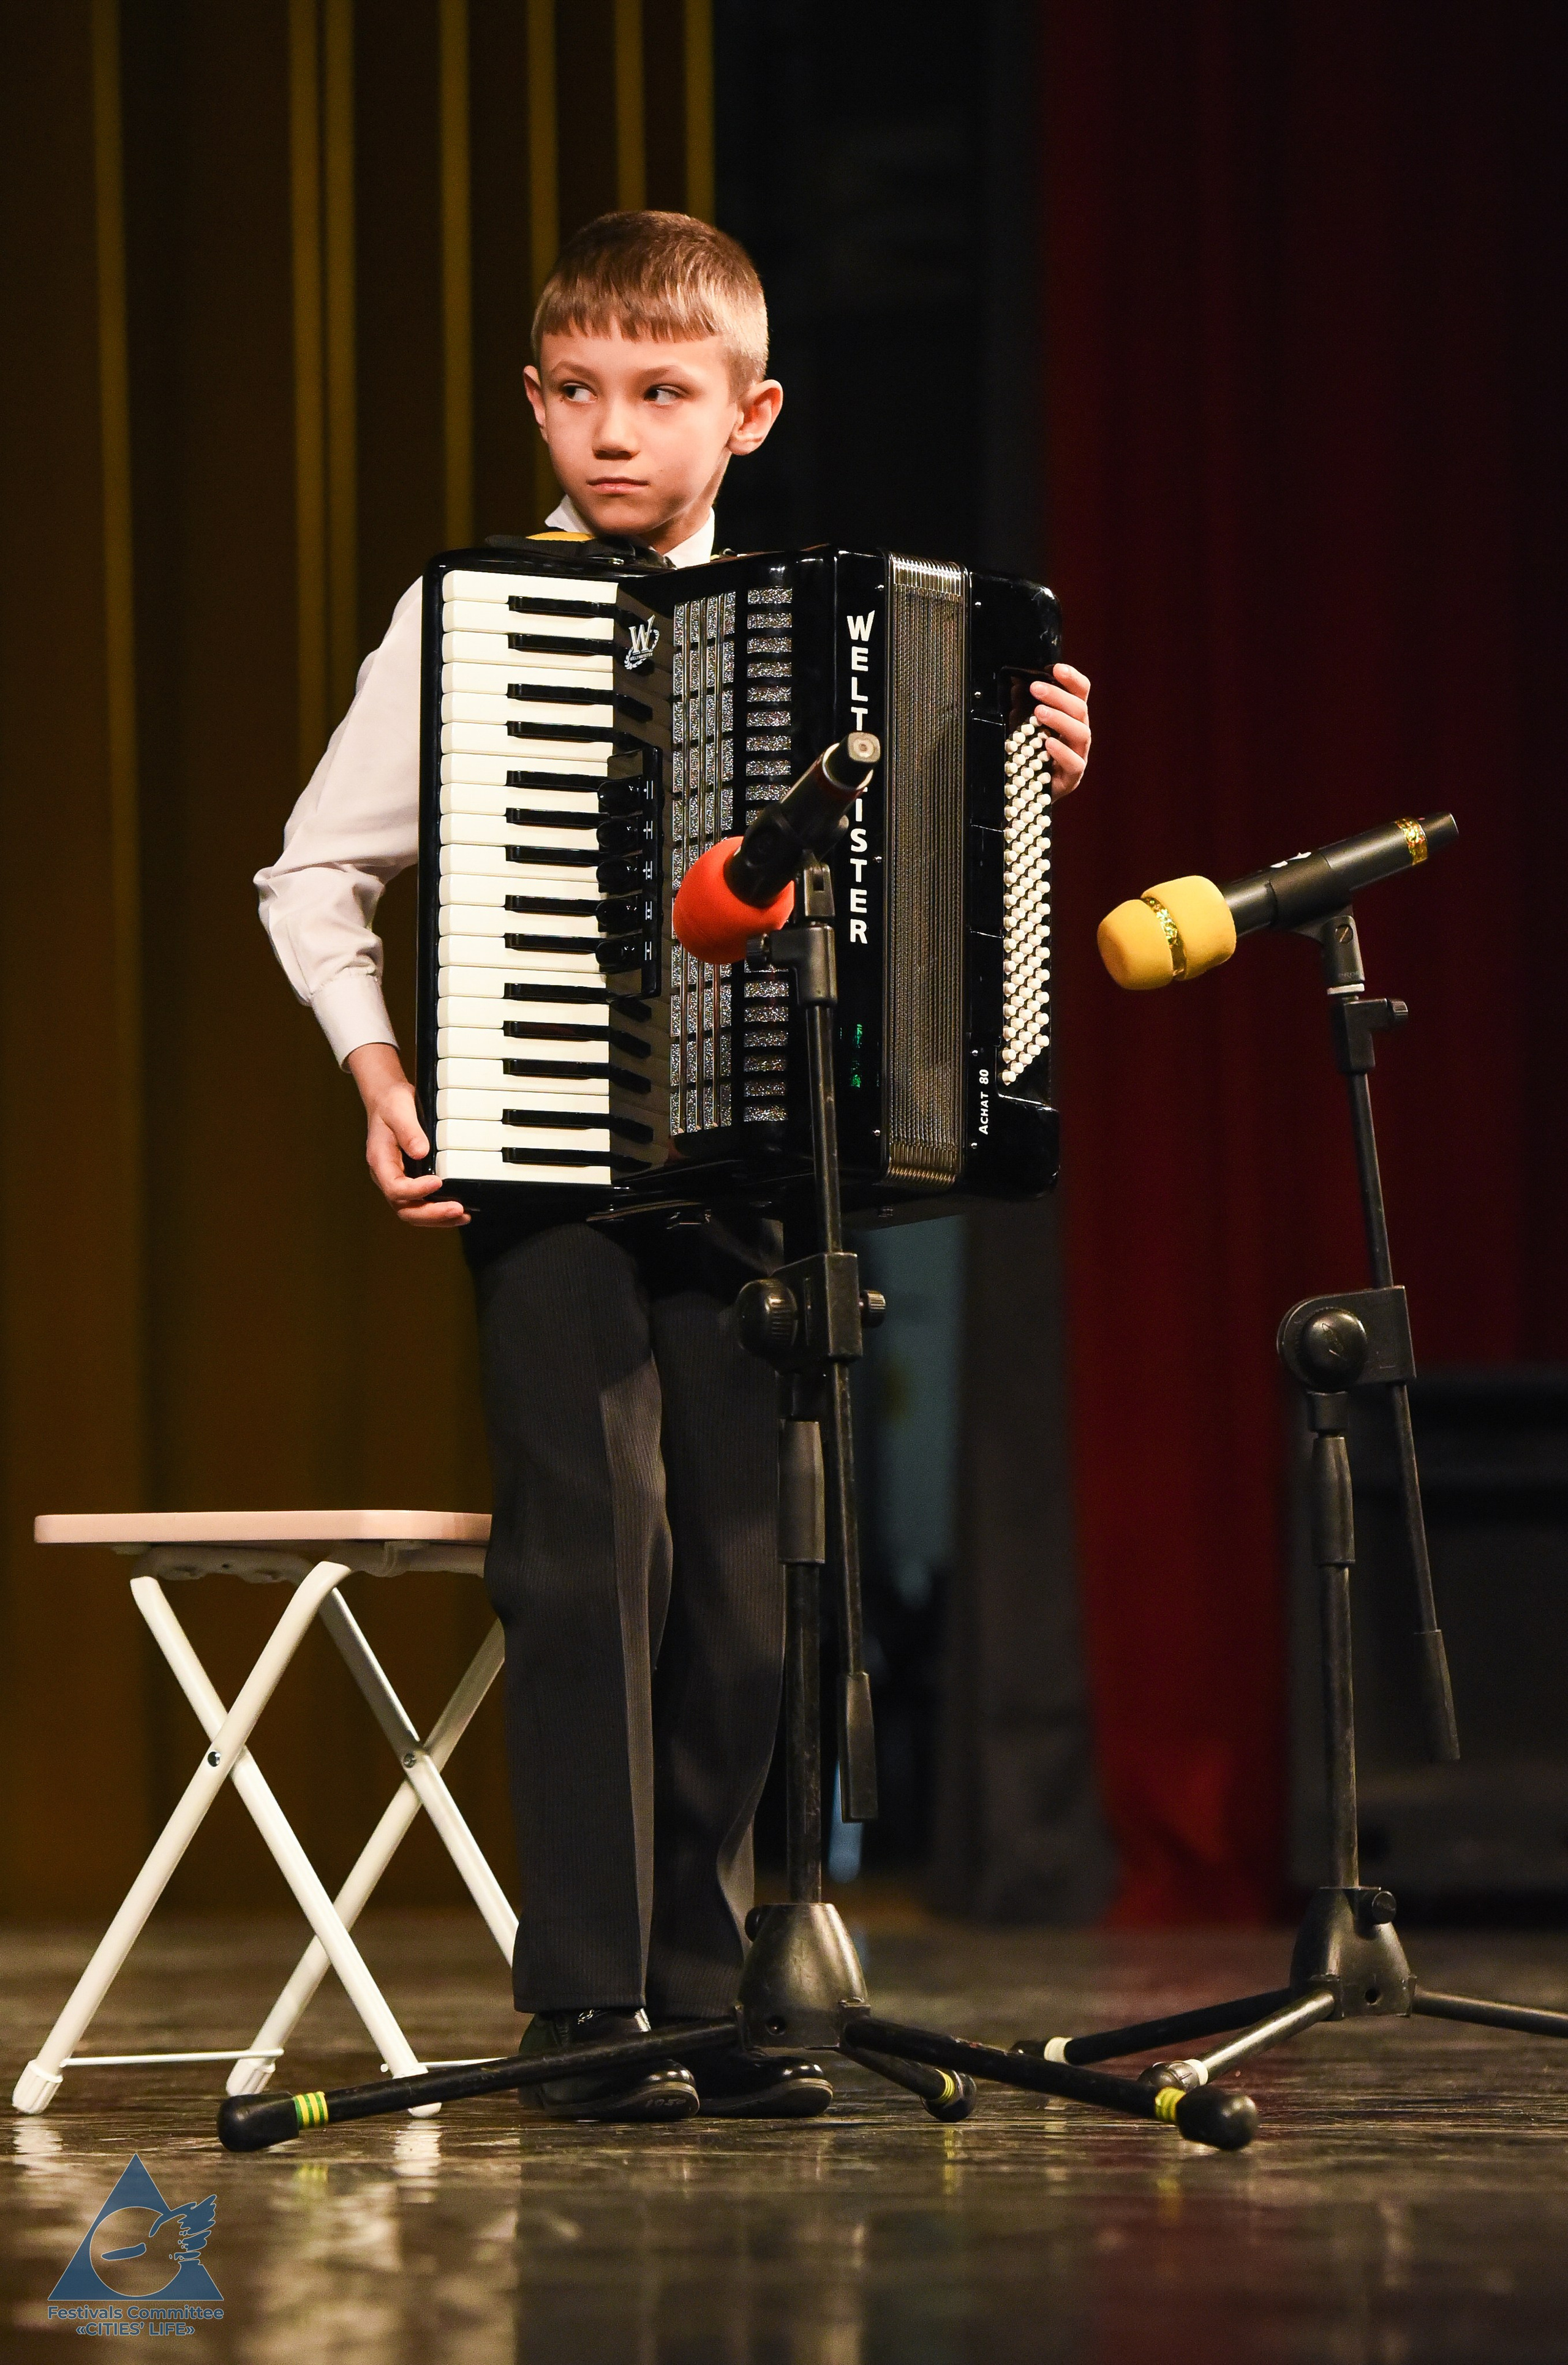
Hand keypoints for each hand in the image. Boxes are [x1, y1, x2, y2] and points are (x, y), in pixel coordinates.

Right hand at [345, 1042, 468, 1226]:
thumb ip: (409, 1131)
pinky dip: (438, 1212)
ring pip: (413, 1212)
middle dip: (431, 1213)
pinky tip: (458, 1212)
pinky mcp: (410, 1181)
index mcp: (380, 1161)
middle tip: (457, 1209)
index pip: (394, 1187)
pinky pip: (421, 1204)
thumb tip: (421, 1152)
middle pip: (404, 1208)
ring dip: (437, 1218)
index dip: (416, 1190)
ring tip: (462, 1216)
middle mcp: (386, 1176)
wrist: (388, 1100)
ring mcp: (397, 1181)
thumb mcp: (398, 1110)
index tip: (438, 1182)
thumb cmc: (391, 1104)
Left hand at [1028, 661, 1091, 795]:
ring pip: (1080, 732)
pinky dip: (1062, 751)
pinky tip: (1048, 743)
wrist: (1026, 790)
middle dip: (1058, 695)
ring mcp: (1078, 755)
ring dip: (1060, 719)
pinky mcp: (1072, 776)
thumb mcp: (1022, 724)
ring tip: (1039, 713)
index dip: (1071, 678)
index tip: (1055, 667)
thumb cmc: (1029, 753)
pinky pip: (1074, 762)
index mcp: (1070, 717)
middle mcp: (1078, 733)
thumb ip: (1022, 705)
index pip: (1079, 692)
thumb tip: (1016, 681)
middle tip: (1036, 688)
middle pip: (1079, 708)